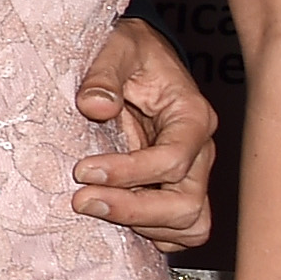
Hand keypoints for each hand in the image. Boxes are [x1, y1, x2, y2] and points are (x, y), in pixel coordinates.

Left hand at [70, 17, 216, 250]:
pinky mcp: (175, 189)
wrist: (140, 58)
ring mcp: (191, 174)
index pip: (174, 159)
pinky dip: (149, 232)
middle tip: (82, 200)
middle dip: (133, 209)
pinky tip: (111, 217)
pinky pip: (178, 230)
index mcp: (191, 117)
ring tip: (92, 208)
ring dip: (141, 224)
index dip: (130, 172)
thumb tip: (95, 106)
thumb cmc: (131, 51)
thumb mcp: (117, 47)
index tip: (83, 171)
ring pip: (188, 224)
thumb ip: (103, 74)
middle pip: (186, 203)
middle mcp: (199, 151)